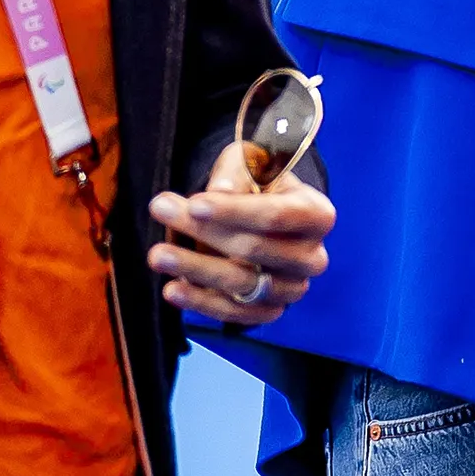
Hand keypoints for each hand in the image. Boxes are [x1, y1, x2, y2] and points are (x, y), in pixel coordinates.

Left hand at [147, 139, 335, 327]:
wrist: (263, 216)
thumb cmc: (259, 184)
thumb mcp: (251, 163)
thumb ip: (236, 173)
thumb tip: (220, 192)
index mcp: (317, 215)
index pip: (278, 215)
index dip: (235, 211)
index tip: (194, 203)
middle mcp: (312, 256)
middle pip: (255, 249)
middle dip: (204, 232)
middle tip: (161, 211)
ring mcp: (292, 288)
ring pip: (242, 284)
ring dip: (195, 270)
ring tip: (157, 254)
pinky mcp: (269, 311)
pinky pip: (236, 313)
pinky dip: (202, 302)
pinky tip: (173, 289)